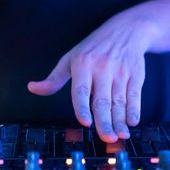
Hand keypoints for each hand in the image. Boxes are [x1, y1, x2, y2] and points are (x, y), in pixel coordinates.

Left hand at [28, 9, 156, 142]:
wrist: (126, 30)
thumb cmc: (94, 48)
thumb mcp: (71, 58)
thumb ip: (54, 78)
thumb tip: (33, 88)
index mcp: (83, 65)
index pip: (81, 90)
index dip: (82, 107)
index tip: (85, 122)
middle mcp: (102, 68)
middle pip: (103, 100)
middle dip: (105, 122)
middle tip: (107, 138)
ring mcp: (121, 72)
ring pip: (119, 101)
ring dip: (120, 121)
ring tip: (120, 135)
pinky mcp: (136, 75)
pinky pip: (134, 96)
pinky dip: (134, 110)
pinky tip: (131, 122)